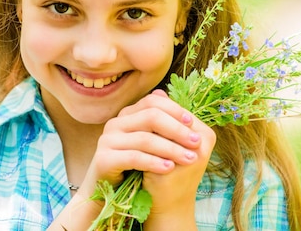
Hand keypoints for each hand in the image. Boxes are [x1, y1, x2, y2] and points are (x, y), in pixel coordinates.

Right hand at [81, 90, 215, 226]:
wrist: (115, 198)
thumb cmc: (140, 169)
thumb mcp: (155, 144)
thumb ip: (164, 126)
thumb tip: (181, 107)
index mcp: (127, 115)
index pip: (153, 102)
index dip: (174, 110)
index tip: (191, 123)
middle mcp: (115, 123)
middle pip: (150, 116)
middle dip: (177, 129)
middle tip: (196, 142)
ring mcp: (108, 140)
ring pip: (144, 138)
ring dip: (171, 148)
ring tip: (189, 158)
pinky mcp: (104, 159)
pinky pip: (134, 157)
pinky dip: (154, 162)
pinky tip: (169, 167)